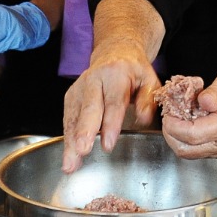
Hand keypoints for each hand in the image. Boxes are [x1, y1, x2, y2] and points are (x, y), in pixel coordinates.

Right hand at [61, 41, 160, 172]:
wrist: (114, 53)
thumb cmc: (134, 71)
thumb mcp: (149, 80)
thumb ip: (147, 100)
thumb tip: (142, 119)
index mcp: (116, 74)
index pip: (113, 102)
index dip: (110, 124)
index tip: (108, 145)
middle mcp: (93, 79)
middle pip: (88, 108)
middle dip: (84, 131)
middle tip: (82, 151)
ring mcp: (79, 88)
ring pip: (74, 116)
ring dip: (71, 141)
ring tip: (70, 163)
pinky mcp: (71, 97)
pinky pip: (68, 119)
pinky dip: (67, 138)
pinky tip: (68, 155)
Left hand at [160, 70, 216, 159]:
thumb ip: (215, 92)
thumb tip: (201, 102)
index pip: (192, 135)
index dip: (173, 126)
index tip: (168, 114)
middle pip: (186, 150)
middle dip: (170, 135)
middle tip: (169, 116)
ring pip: (190, 154)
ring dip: (177, 138)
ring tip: (178, 119)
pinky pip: (198, 152)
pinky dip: (187, 141)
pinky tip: (189, 124)